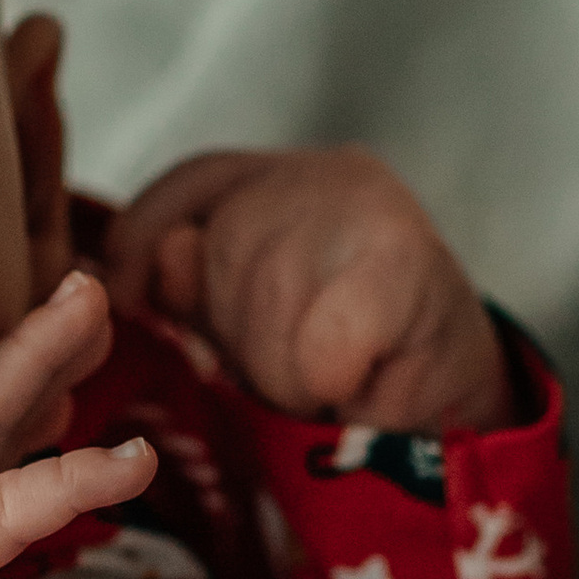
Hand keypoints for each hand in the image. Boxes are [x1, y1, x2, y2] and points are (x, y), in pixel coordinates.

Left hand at [105, 147, 512, 433]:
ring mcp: (374, 208)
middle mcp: (326, 174)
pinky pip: (323, 346)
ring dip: (287, 376)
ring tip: (329, 384)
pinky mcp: (410, 261)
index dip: (142, 241)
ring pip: (270, 305)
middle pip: (223, 251)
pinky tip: (353, 390)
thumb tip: (141, 265)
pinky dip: (329, 384)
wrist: (458, 404)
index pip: (186, 187)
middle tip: (295, 375)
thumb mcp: (249, 326)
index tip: (121, 299)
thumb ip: (192, 292)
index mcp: (279, 179)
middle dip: (242, 338)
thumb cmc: (345, 369)